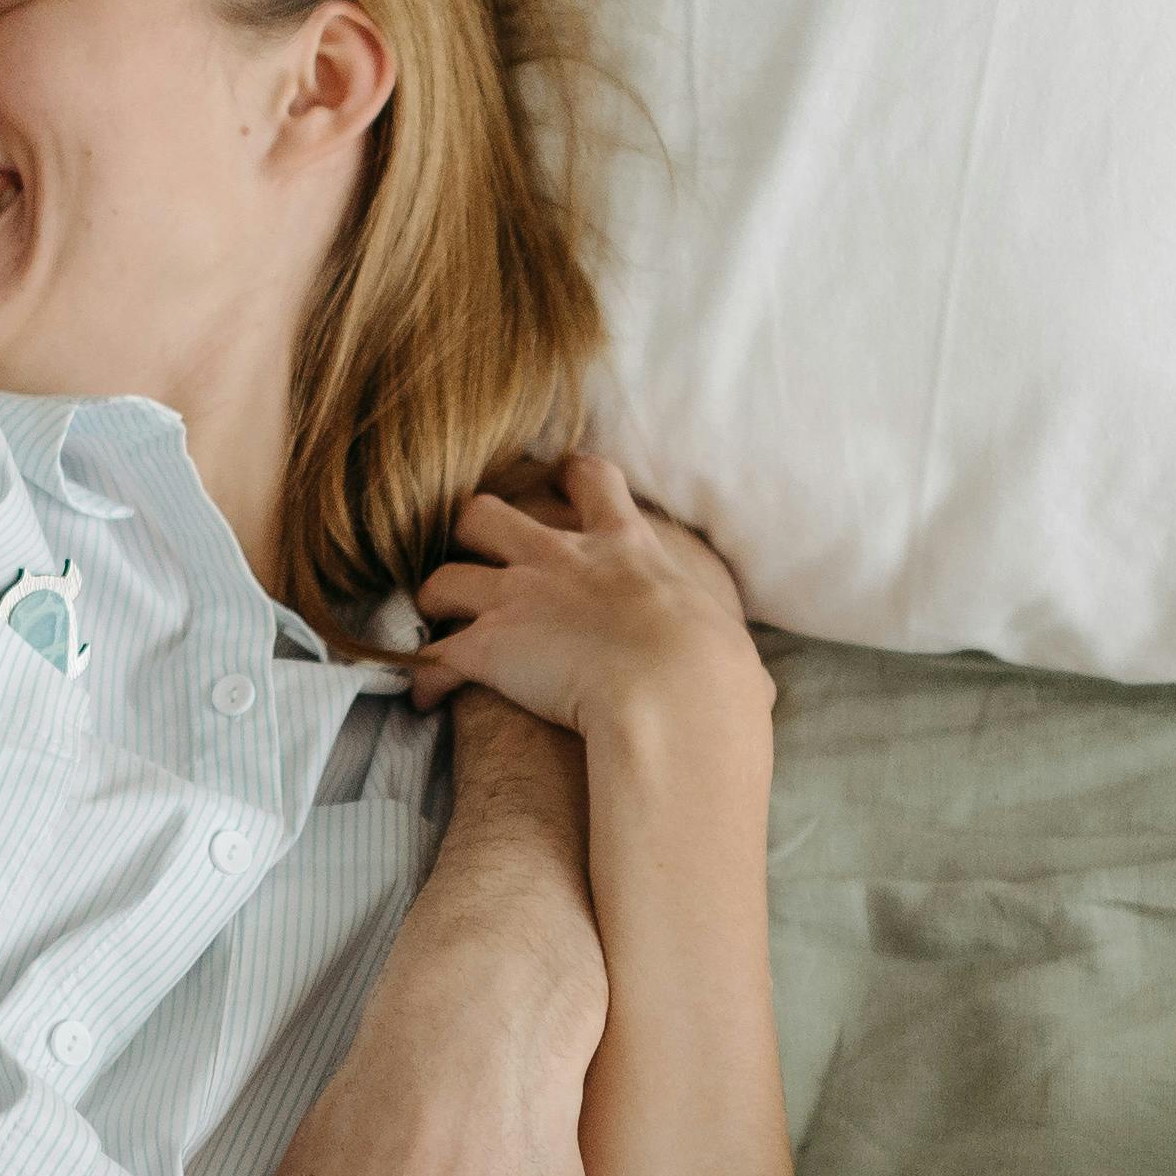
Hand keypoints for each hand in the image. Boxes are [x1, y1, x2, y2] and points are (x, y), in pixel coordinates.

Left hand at [407, 453, 771, 748]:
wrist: (672, 689)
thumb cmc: (713, 672)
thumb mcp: (726, 644)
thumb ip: (721, 651)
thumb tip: (753, 688)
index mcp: (623, 548)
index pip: (591, 481)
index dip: (568, 476)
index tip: (559, 476)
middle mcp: (558, 559)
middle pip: (486, 513)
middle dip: (467, 529)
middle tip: (469, 551)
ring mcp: (516, 598)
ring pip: (443, 578)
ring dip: (432, 600)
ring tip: (430, 623)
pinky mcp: (487, 646)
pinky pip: (433, 658)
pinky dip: (422, 678)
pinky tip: (423, 699)